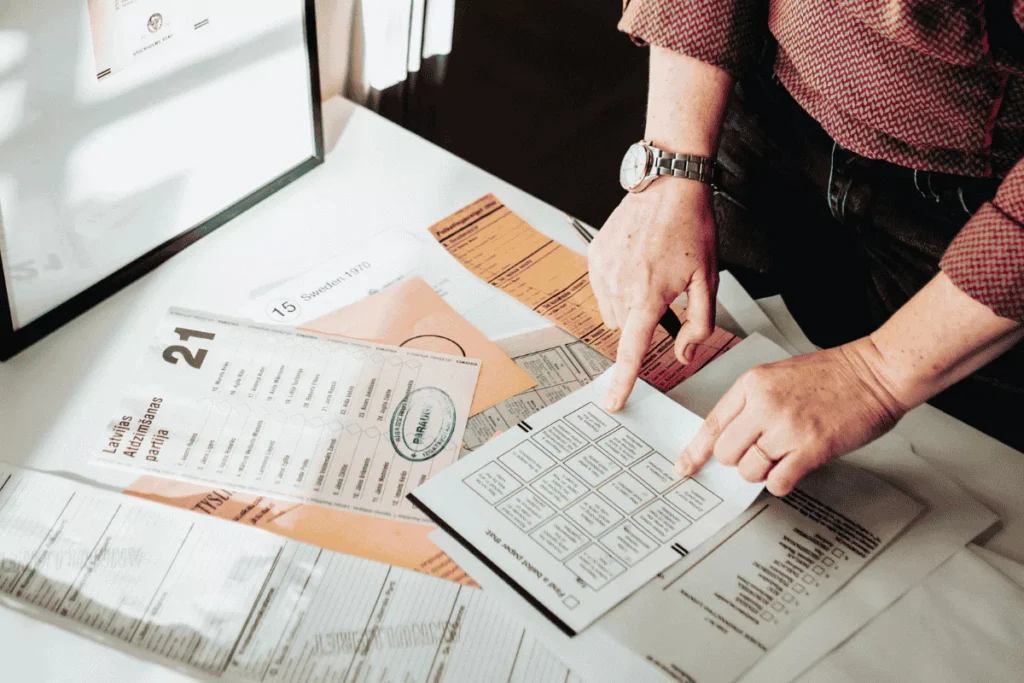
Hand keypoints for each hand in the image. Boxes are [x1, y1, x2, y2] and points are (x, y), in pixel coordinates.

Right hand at [589, 179, 718, 411]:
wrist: (668, 184)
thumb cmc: (691, 227)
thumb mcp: (709, 279)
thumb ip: (699, 324)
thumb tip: (684, 353)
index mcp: (649, 295)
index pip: (632, 350)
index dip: (622, 380)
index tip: (612, 401)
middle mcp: (620, 284)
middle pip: (626, 329)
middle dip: (643, 322)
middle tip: (664, 293)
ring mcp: (602, 270)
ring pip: (613, 311)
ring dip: (629, 304)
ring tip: (650, 272)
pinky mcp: (594, 256)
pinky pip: (602, 288)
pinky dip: (617, 285)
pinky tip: (636, 262)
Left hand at [676, 338, 907, 495]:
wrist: (877, 371)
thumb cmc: (835, 373)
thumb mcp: (779, 375)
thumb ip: (753, 403)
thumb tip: (733, 438)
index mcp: (753, 383)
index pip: (713, 423)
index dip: (696, 450)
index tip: (685, 466)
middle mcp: (764, 404)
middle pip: (726, 452)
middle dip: (740, 459)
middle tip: (761, 452)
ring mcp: (787, 426)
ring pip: (749, 469)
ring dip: (763, 471)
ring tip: (784, 455)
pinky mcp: (811, 447)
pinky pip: (777, 481)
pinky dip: (781, 482)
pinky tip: (794, 468)